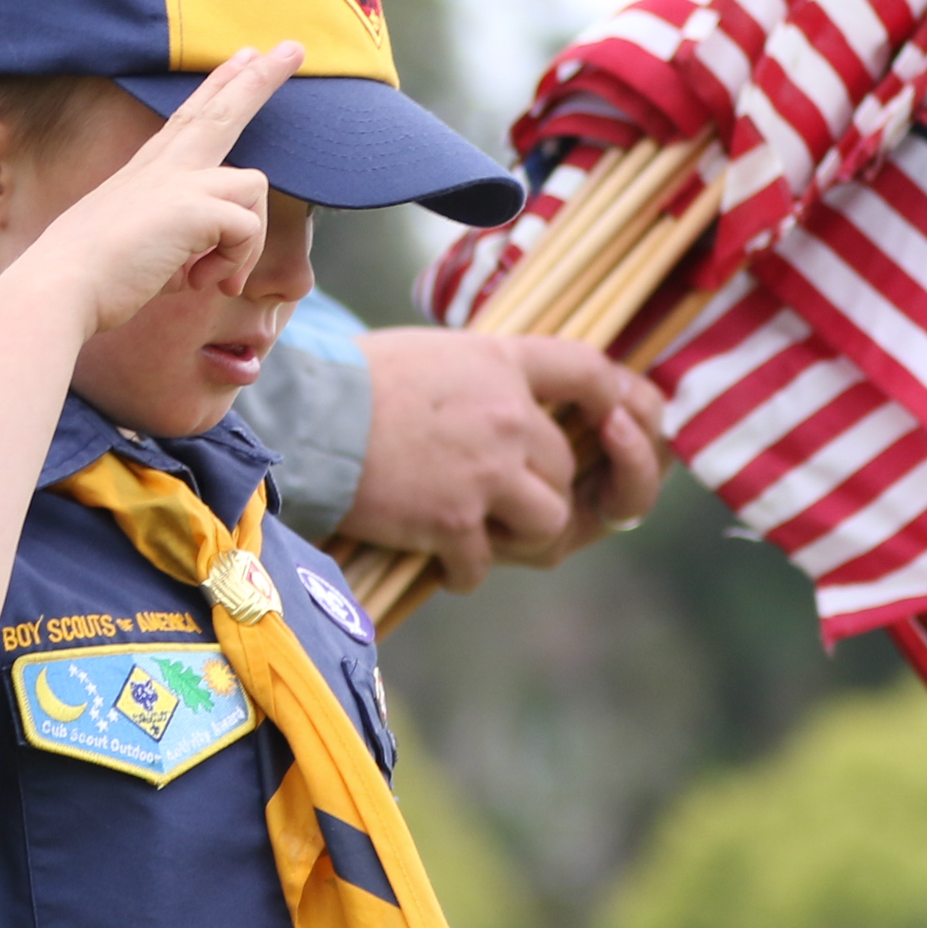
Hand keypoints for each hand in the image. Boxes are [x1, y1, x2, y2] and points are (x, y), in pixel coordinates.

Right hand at [15, 43, 295, 335]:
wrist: (60, 287)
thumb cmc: (93, 280)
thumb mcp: (146, 253)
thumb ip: (182, 249)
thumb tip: (209, 270)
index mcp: (147, 171)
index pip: (190, 117)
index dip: (219, 85)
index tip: (245, 56)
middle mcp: (164, 166)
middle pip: (223, 109)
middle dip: (261, 79)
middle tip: (294, 49)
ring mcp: (180, 181)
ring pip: (255, 185)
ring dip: (247, 242)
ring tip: (212, 278)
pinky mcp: (194, 207)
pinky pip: (248, 229)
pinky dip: (234, 264)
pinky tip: (201, 282)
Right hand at [343, 332, 665, 589]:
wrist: (306, 417)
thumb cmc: (355, 382)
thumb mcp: (436, 357)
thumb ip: (485, 379)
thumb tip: (514, 411)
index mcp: (504, 364)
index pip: (592, 374)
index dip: (620, 399)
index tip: (614, 421)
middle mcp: (509, 418)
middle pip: (565, 469)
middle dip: (540, 491)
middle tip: (499, 501)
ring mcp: (486, 472)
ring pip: (549, 522)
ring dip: (520, 536)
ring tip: (483, 534)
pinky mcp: (453, 520)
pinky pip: (483, 565)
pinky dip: (462, 570)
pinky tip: (437, 560)